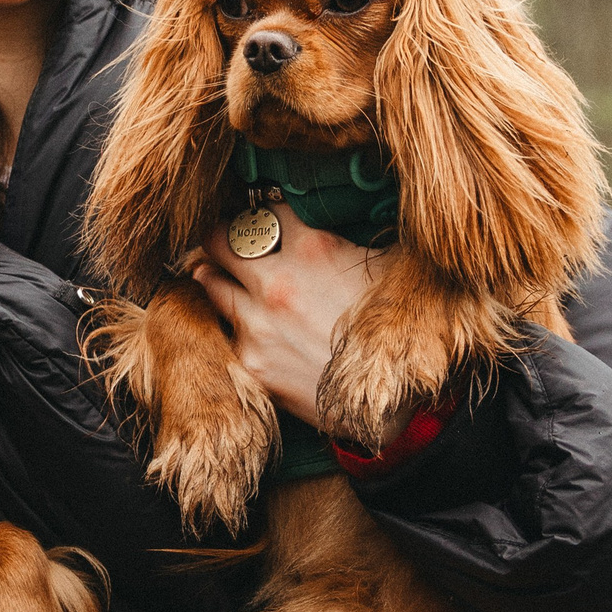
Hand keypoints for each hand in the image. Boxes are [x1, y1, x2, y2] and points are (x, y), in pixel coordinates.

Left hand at [193, 208, 384, 429]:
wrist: (394, 401)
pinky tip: (231, 320)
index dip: (265, 209)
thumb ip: (363, 238)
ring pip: (210, 283)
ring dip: (212, 274)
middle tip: (223, 236)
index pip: (267, 210)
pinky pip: (224, 331)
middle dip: (222, 235)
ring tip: (210, 269)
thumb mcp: (395, 267)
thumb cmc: (401, 330)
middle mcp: (275, 282)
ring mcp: (256, 325)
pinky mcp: (250, 363)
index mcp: (311, 249)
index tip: (263, 216)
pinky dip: (227, 322)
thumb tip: (372, 214)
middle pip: (221, 240)